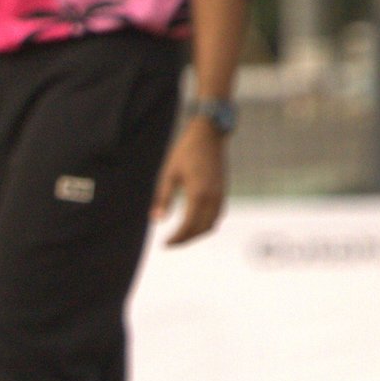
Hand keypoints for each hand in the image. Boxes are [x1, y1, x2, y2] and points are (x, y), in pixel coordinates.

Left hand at [154, 119, 227, 245]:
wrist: (209, 136)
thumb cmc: (185, 152)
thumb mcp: (169, 174)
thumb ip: (163, 198)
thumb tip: (156, 220)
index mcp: (198, 193)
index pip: (189, 225)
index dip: (178, 238)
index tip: (165, 245)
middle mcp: (213, 197)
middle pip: (202, 229)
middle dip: (187, 239)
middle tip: (170, 244)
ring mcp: (221, 194)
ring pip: (212, 224)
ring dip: (197, 234)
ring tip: (180, 237)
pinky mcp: (223, 191)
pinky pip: (217, 215)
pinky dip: (206, 224)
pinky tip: (193, 224)